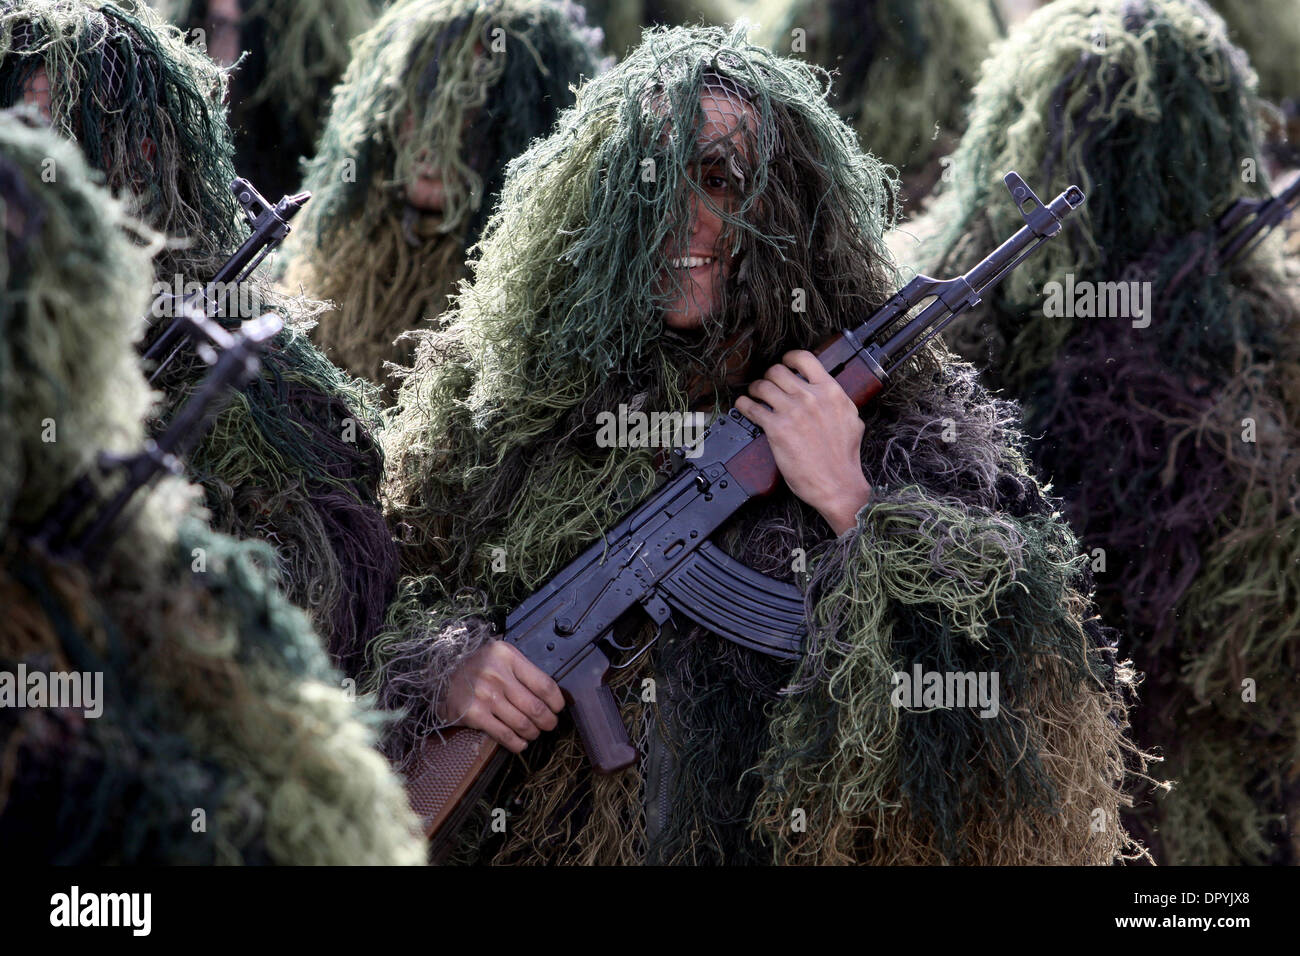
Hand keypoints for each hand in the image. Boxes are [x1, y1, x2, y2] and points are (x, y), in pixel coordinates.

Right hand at [437, 641, 564, 752]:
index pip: (544, 684)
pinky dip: (517, 743)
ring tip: (533, 733)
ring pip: (523, 723)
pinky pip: (505, 735)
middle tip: (549, 724)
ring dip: (533, 733)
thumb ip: (522, 669)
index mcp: (507, 657)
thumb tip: (549, 694)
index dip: (557, 701)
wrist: (439, 672)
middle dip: (548, 721)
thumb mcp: (499, 655)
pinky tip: (520, 742)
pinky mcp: (474, 714)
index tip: (558, 708)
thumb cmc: (475, 665)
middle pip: (536, 707)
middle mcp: (497, 675)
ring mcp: (485, 695)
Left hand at [734, 350, 871, 534]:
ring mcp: (792, 412)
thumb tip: (828, 392)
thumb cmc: (844, 457)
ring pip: (762, 386)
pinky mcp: (776, 429)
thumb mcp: (851, 418)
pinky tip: (744, 406)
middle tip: (767, 385)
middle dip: (769, 376)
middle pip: (777, 370)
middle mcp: (810, 397)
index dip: (788, 358)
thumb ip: (837, 400)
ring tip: (754, 395)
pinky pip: (751, 408)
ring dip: (754, 389)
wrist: (838, 484)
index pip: (804, 359)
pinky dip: (744, 405)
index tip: (784, 363)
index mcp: (831, 391)